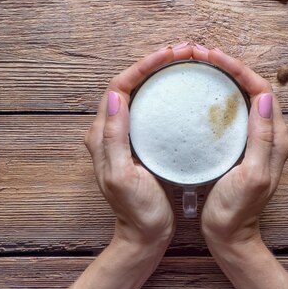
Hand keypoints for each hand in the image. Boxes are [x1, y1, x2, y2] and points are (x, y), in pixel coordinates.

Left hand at [85, 42, 193, 246]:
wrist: (143, 237)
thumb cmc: (136, 211)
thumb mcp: (123, 176)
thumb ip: (114, 137)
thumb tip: (116, 96)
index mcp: (102, 134)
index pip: (119, 86)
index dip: (143, 66)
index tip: (169, 55)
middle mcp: (109, 130)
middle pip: (130, 83)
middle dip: (154, 63)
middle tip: (184, 51)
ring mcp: (125, 135)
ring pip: (141, 92)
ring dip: (160, 73)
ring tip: (186, 61)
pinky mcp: (140, 142)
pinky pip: (151, 107)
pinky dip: (166, 91)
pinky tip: (185, 89)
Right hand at [192, 45, 287, 247]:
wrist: (230, 236)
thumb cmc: (237, 211)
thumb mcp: (252, 175)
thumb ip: (262, 138)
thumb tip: (263, 96)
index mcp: (277, 137)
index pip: (262, 89)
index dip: (238, 68)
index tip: (212, 56)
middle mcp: (272, 133)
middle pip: (255, 87)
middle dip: (230, 66)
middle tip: (202, 54)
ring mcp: (258, 138)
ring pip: (245, 95)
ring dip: (226, 76)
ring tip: (201, 64)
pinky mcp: (243, 144)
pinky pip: (236, 109)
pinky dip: (221, 94)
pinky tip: (203, 90)